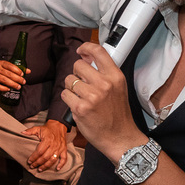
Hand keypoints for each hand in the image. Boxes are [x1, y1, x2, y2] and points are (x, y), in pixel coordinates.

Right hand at [0, 59, 28, 91]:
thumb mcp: (5, 67)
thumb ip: (16, 69)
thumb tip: (28, 71)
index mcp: (0, 63)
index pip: (10, 66)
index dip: (17, 70)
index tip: (22, 74)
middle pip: (8, 74)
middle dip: (17, 78)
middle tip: (23, 82)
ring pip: (4, 80)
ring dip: (12, 84)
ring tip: (18, 86)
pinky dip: (3, 88)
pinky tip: (8, 89)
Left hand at [22, 120, 68, 171]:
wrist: (58, 125)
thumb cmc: (47, 128)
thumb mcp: (38, 128)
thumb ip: (30, 131)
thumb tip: (22, 132)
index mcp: (47, 140)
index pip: (39, 151)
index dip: (34, 157)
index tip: (29, 161)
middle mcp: (54, 145)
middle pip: (45, 157)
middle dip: (38, 163)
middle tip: (32, 166)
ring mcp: (59, 148)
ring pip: (53, 159)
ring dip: (46, 166)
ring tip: (40, 169)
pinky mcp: (64, 149)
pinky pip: (64, 158)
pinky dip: (62, 164)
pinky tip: (57, 169)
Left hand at [64, 42, 144, 160]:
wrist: (120, 137)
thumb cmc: (117, 113)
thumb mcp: (118, 88)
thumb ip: (104, 73)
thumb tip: (86, 58)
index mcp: (115, 77)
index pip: (99, 52)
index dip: (86, 48)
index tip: (81, 51)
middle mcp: (104, 84)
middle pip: (78, 65)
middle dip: (77, 74)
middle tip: (84, 85)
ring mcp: (92, 96)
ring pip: (68, 80)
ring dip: (71, 88)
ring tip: (82, 98)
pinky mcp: (80, 107)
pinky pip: (65, 94)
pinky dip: (68, 99)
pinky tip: (78, 106)